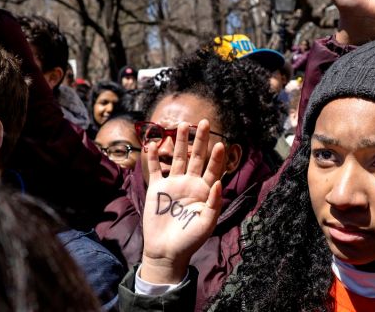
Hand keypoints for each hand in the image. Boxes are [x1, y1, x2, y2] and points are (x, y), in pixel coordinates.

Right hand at [140, 121, 224, 283]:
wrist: (167, 251)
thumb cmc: (190, 240)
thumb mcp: (207, 224)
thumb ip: (214, 203)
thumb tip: (218, 183)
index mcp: (204, 191)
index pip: (213, 169)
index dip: (216, 157)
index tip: (220, 143)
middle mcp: (190, 184)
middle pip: (196, 157)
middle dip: (200, 140)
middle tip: (204, 122)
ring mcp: (173, 184)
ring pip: (177, 158)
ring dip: (180, 142)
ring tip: (183, 124)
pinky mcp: (157, 189)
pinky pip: (155, 169)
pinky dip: (154, 157)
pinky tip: (154, 143)